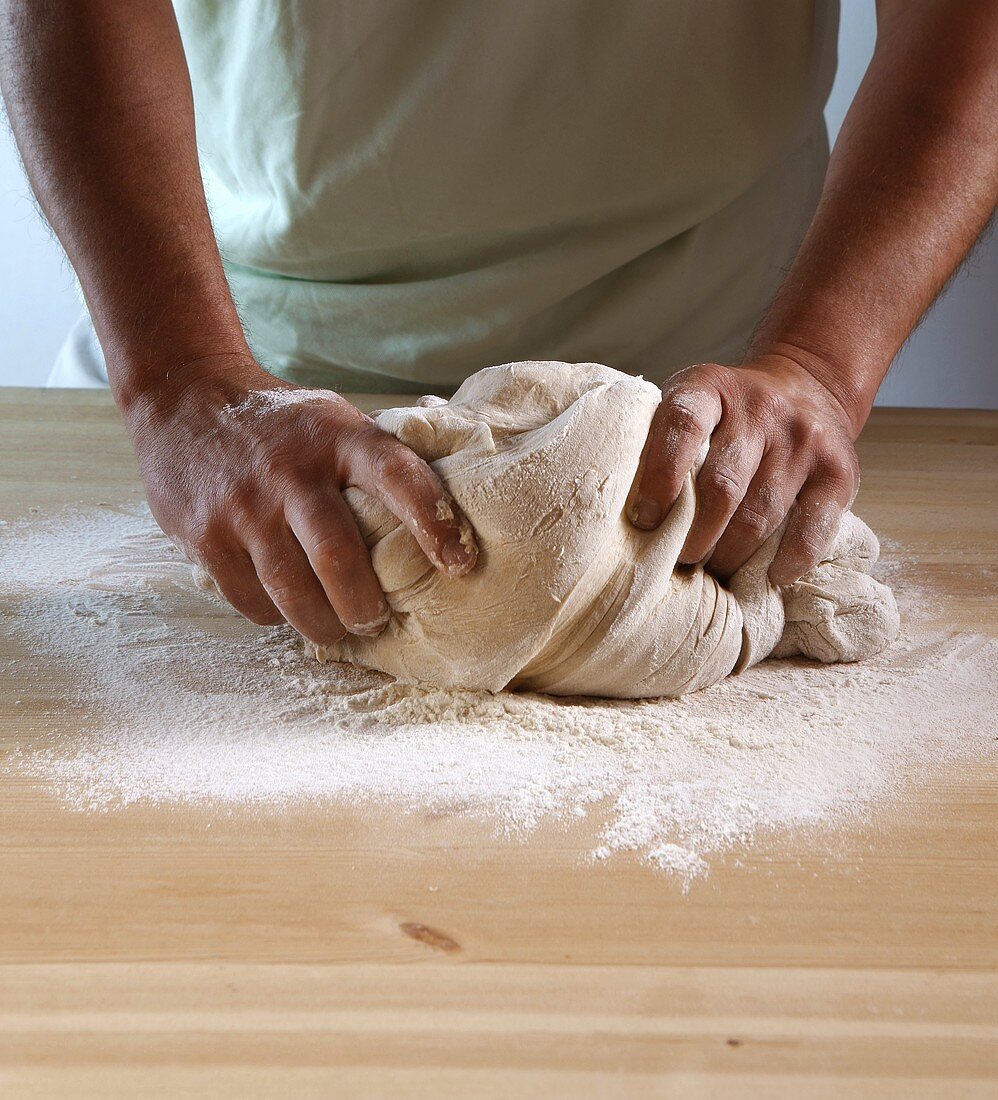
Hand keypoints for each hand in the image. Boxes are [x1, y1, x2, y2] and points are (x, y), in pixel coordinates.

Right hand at [123, 355, 477, 643]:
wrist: (183, 397)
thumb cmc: (282, 424)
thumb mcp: (333, 419)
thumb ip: (376, 460)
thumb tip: (446, 516)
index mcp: (338, 437)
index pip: (398, 476)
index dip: (435, 522)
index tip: (460, 564)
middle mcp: (290, 471)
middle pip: (339, 558)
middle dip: (366, 606)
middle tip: (376, 618)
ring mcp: (243, 506)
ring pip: (294, 592)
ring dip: (325, 624)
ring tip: (338, 627)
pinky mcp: (205, 536)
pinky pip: (252, 600)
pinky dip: (277, 616)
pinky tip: (287, 606)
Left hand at [628, 355, 862, 585]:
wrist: (807, 385)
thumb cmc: (726, 415)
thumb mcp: (689, 404)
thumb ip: (659, 442)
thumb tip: (622, 515)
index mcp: (710, 388)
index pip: (681, 425)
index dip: (659, 477)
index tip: (642, 520)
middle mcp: (760, 409)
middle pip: (722, 487)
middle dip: (693, 537)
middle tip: (677, 564)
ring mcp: (803, 440)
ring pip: (760, 515)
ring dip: (730, 555)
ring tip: (712, 574)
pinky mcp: (838, 471)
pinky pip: (813, 526)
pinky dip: (789, 559)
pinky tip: (769, 576)